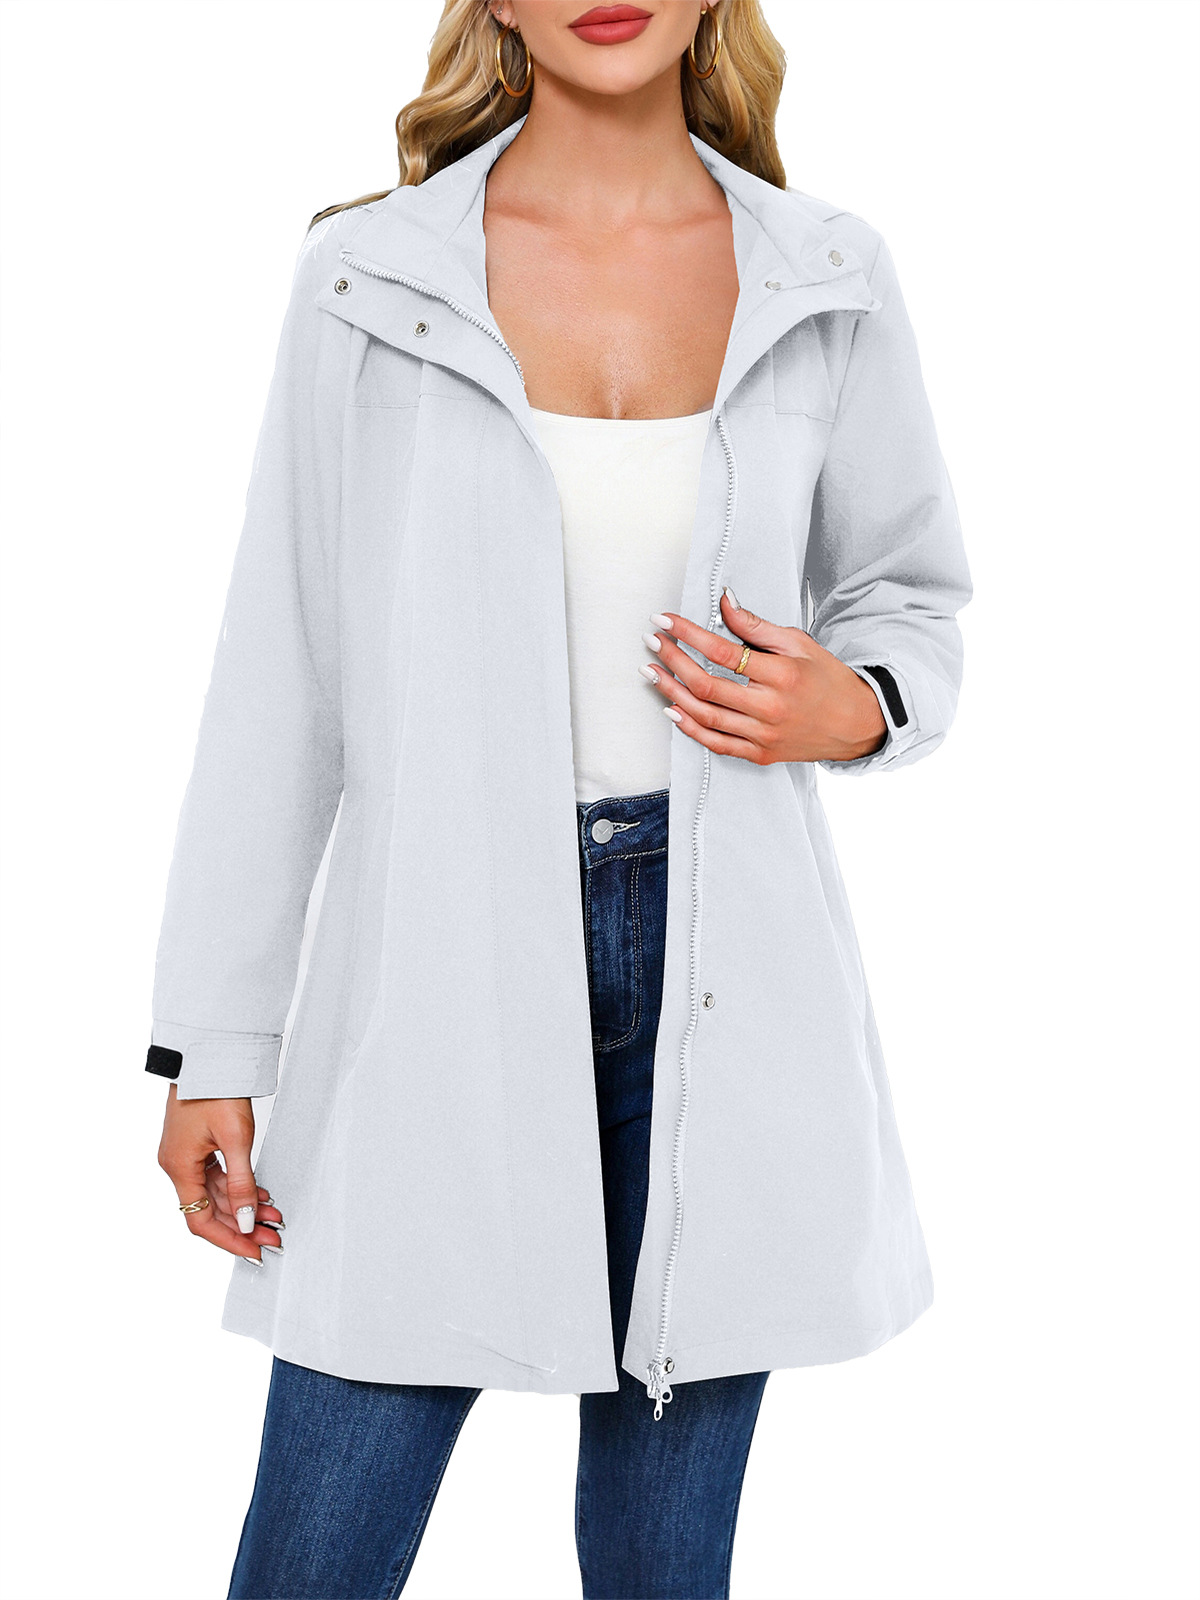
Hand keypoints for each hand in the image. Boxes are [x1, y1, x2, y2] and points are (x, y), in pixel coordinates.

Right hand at [157, 1087, 283, 1260]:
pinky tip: (260, 1195)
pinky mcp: (196, 1144)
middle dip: (243, 1225)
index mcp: (179, 1167)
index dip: (228, 1239)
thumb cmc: (216, 1089)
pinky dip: (238, 1188)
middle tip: (273, 1237)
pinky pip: (216, 1176)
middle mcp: (177, 1164)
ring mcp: (186, 1155)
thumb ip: (241, 1184)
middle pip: (209, 1209)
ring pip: (215, 1194)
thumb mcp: (236, 1139)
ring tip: (274, 1217)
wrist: (208, 1053)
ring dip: (244, 1207)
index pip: (200, 1220)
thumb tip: (247, 1220)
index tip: (254, 1251)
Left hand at [640, 588, 886, 765]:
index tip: (666, 621)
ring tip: (651, 672)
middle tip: (652, 642)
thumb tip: (724, 603)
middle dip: (672, 660)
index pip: (722, 651)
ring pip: (704, 716)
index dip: (688, 634)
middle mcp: (769, 708)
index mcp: (782, 675)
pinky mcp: (759, 754)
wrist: (856, 724)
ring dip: (671, 692)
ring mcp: (763, 736)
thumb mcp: (799, 643)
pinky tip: (671, 709)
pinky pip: (716, 744)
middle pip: (706, 684)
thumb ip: (757, 626)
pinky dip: (690, 728)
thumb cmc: (828, 680)